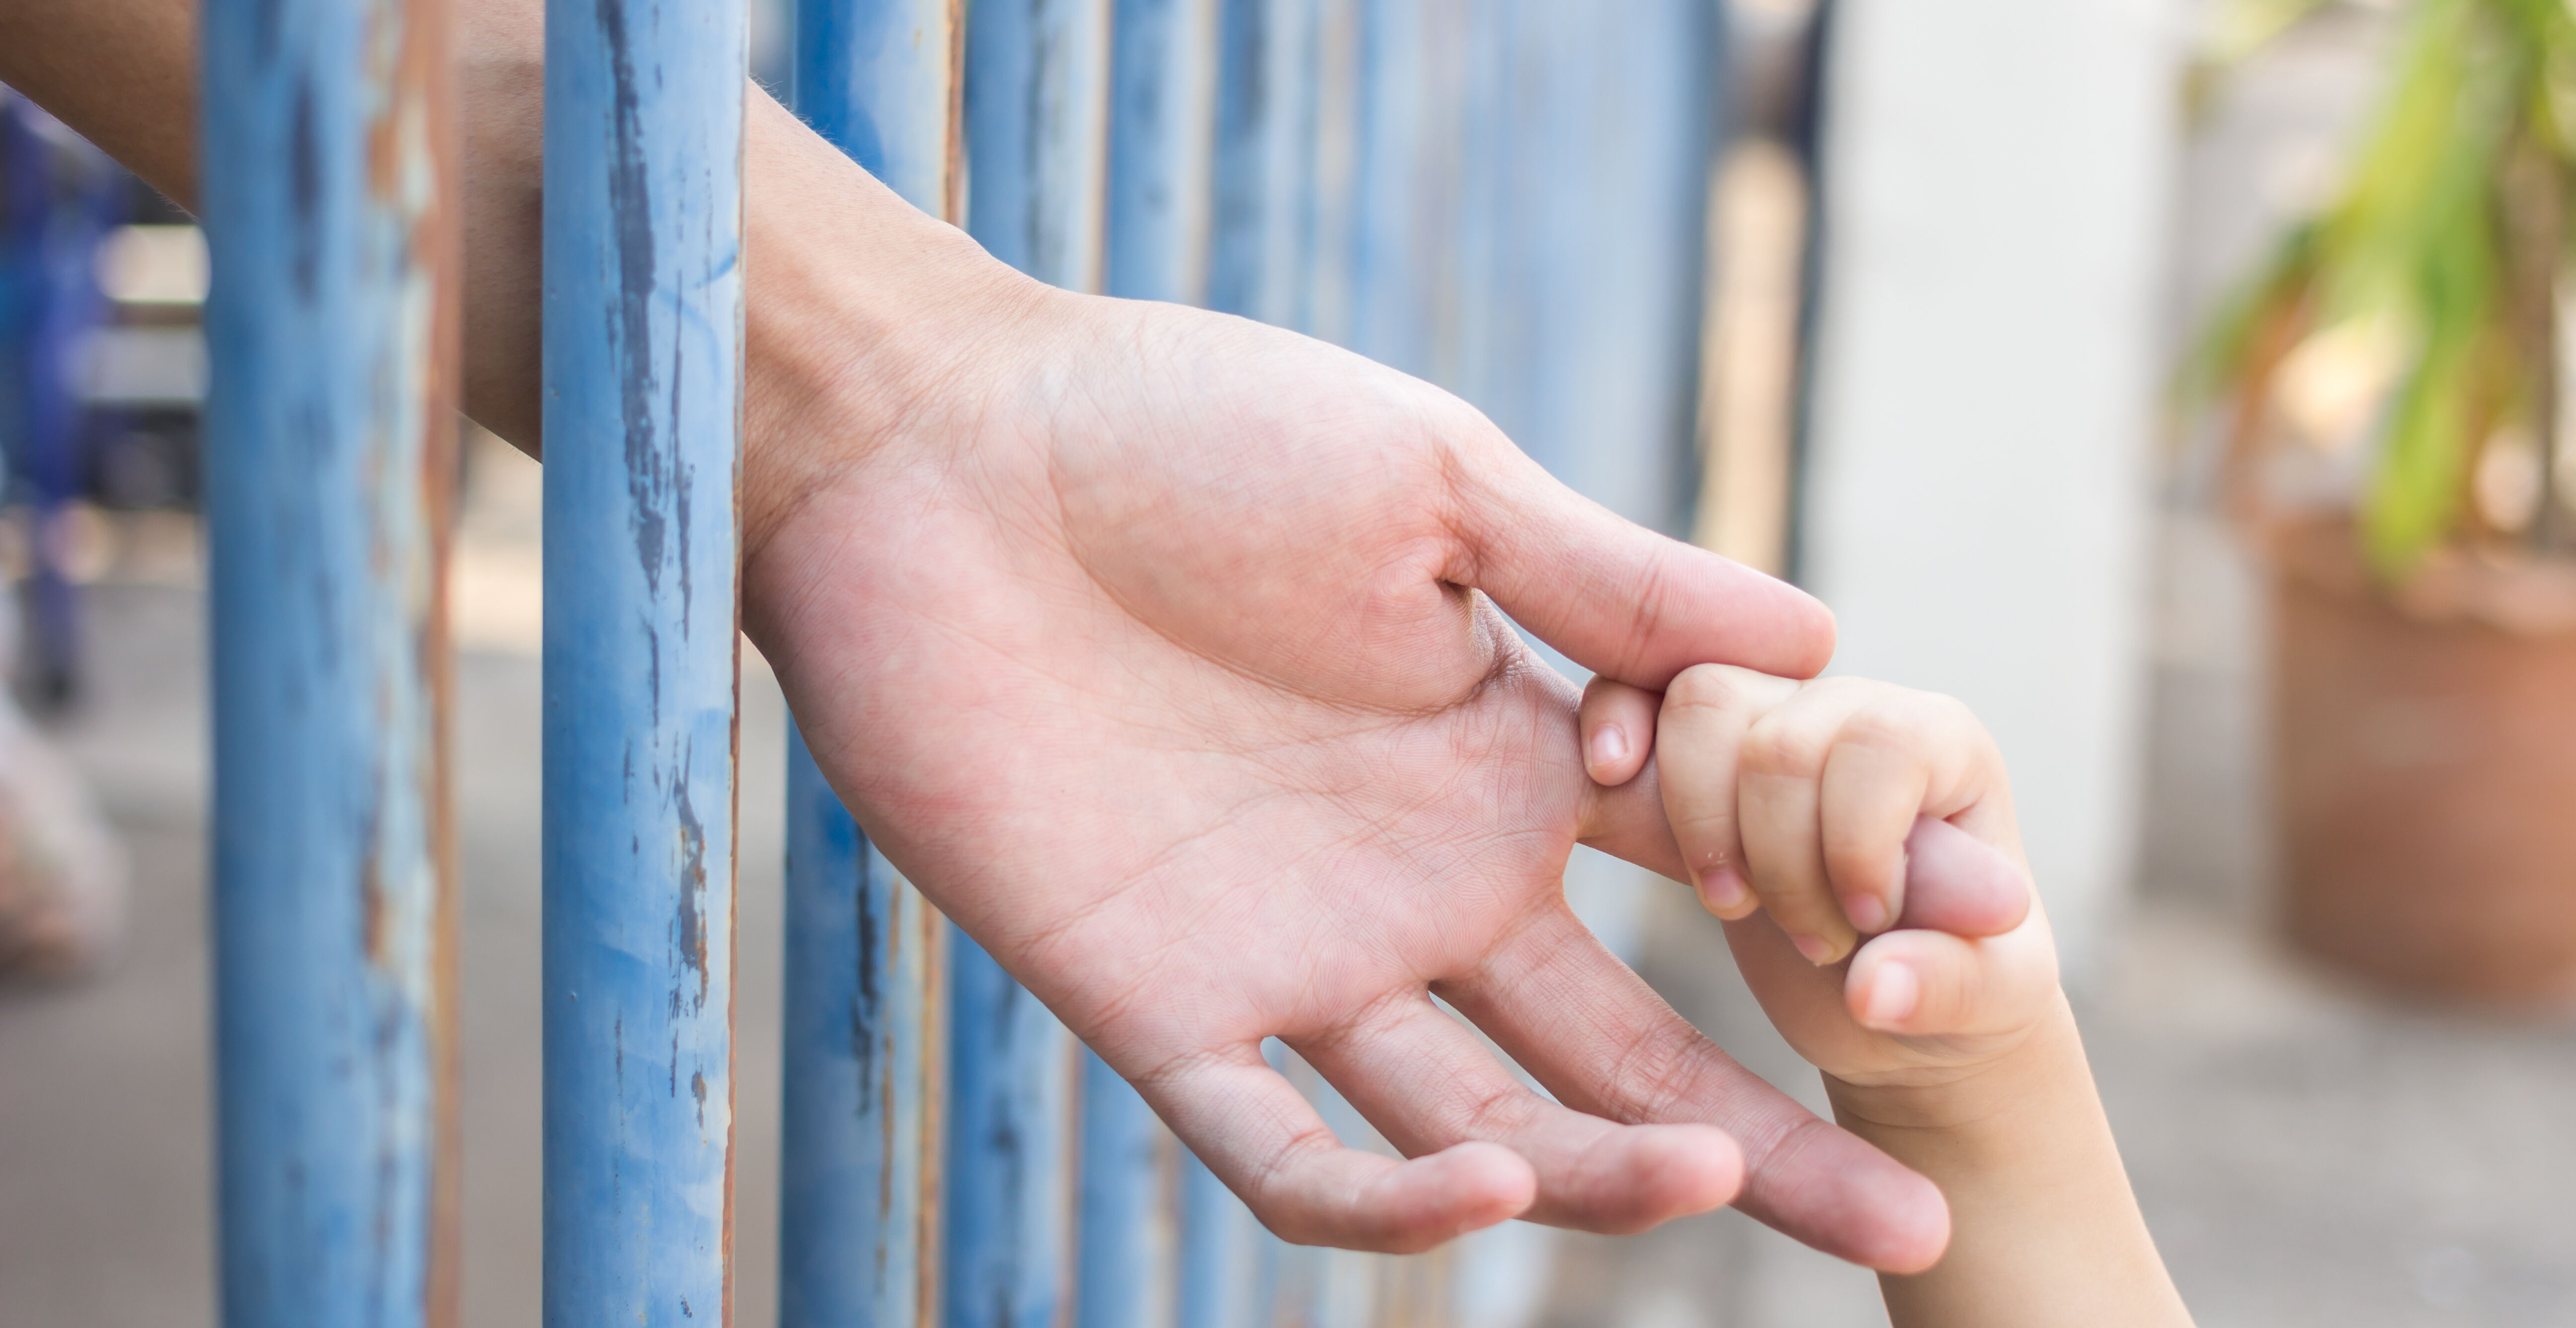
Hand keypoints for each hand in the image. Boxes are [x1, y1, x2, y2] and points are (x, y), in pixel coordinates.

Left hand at [737, 103, 1949, 1264]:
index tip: (1966, 970)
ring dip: (1600, 1173)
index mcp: (1501, 763)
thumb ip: (1613, 582)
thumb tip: (1830, 637)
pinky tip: (1485, 1179)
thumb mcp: (1434, 481)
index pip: (1704, 891)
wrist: (943, 455)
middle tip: (1910, 1227)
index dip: (1831, 946)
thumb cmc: (1187, 427)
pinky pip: (1282, 1152)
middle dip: (1764, 1143)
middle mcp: (1421, 883)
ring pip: (1480, 1123)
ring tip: (1717, 1175)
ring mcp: (1297, 958)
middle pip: (1619, 1055)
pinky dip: (1387, 1193)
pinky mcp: (1161, 1008)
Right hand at [1579, 667, 2059, 1096]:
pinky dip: (1614, 724)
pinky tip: (1612, 779)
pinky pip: (1632, 694)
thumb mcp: (1986, 1001)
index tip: (1870, 922)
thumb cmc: (1955, 980)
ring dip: (1701, 825)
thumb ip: (1946, 985)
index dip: (1856, 840)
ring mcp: (1766, 719)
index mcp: (1940, 743)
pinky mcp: (1692, 752)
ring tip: (1737, 907)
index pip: (1879, 743)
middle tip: (1819, 943)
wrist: (1887, 989)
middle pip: (1779, 739)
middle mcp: (1851, 709)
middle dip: (1780, 862)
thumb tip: (1877, 992)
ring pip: (1700, 705)